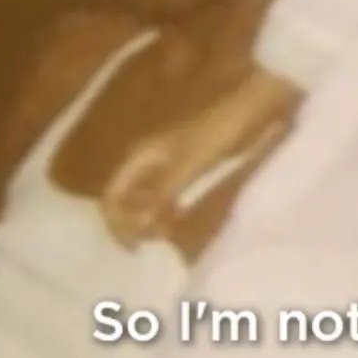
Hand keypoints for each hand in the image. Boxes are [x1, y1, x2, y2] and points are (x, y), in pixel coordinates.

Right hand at [102, 67, 298, 247]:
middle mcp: (146, 161)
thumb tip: (139, 225)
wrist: (245, 112)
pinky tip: (180, 218)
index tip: (137, 246)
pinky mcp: (181, 170)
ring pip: (143, 200)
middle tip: (160, 237)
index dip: (117, 224)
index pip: (112, 195)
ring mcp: (164, 166)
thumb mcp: (189, 166)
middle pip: (124, 200)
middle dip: (135, 223)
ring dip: (151, 219)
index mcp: (141, 156)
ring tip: (171, 230)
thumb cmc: (216, 135)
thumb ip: (163, 195)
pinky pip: (162, 197)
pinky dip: (166, 211)